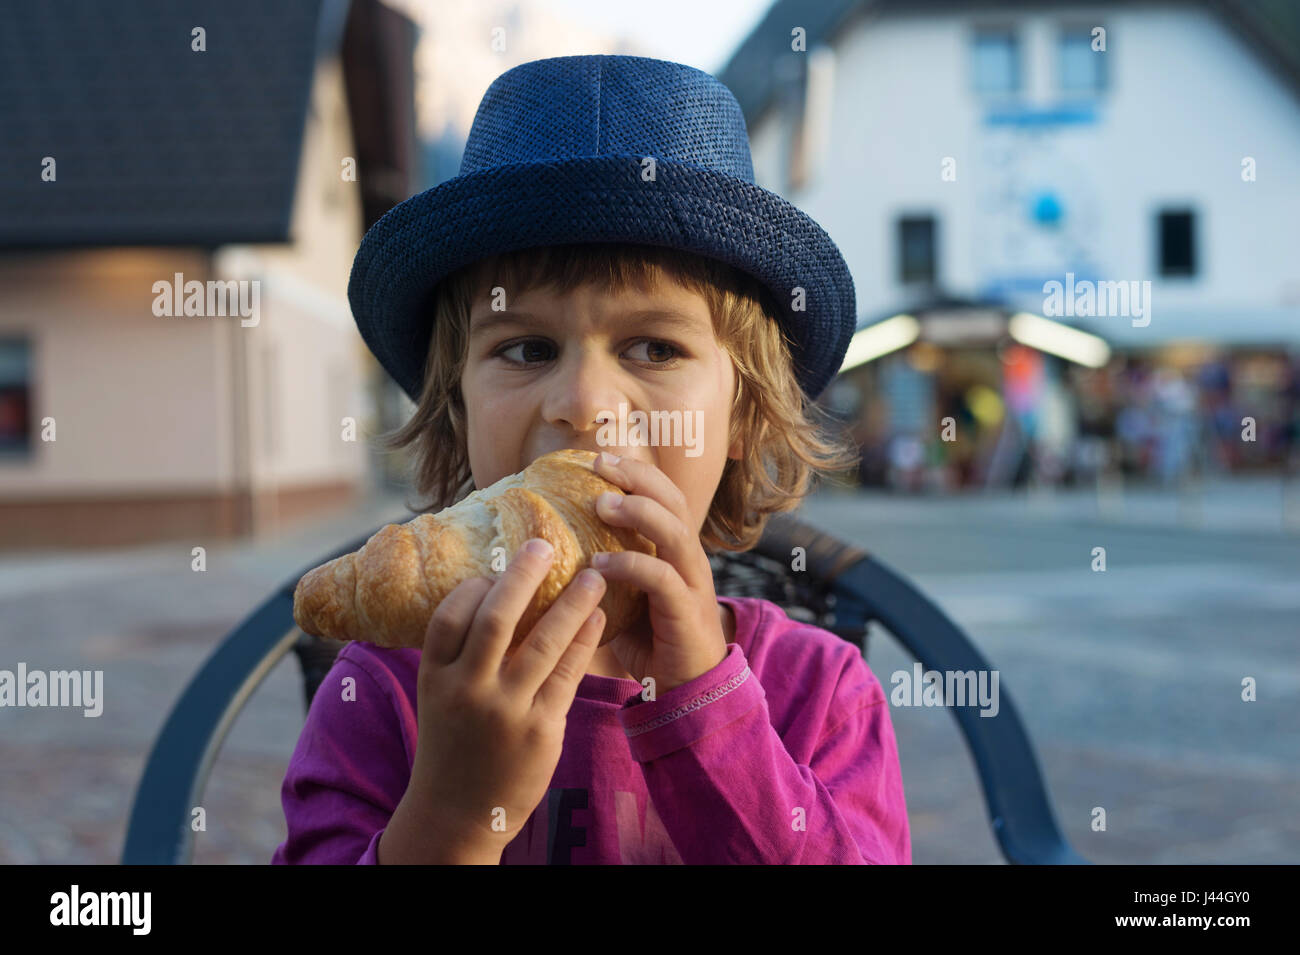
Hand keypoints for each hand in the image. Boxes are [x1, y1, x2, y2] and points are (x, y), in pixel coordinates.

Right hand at [388, 539, 607, 861]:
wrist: (458, 815)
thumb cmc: (453, 743)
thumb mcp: (440, 697)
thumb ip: (460, 654)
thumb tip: (491, 591)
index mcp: (436, 678)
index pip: (450, 615)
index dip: (476, 585)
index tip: (498, 567)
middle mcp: (468, 691)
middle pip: (496, 618)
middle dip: (523, 575)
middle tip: (545, 544)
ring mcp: (506, 712)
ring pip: (544, 642)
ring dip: (572, 603)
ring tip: (594, 576)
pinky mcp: (541, 730)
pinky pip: (569, 673)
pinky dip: (585, 640)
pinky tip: (598, 618)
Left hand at [591, 452, 727, 693]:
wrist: (686, 687)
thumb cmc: (648, 638)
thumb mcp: (624, 593)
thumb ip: (604, 566)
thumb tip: (549, 545)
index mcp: (674, 549)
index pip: (663, 494)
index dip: (635, 472)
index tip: (597, 458)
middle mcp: (688, 558)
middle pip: (672, 501)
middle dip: (637, 477)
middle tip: (600, 465)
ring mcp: (691, 582)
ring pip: (674, 532)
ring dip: (638, 513)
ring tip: (601, 506)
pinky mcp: (686, 611)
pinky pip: (663, 579)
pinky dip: (631, 566)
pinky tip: (599, 564)